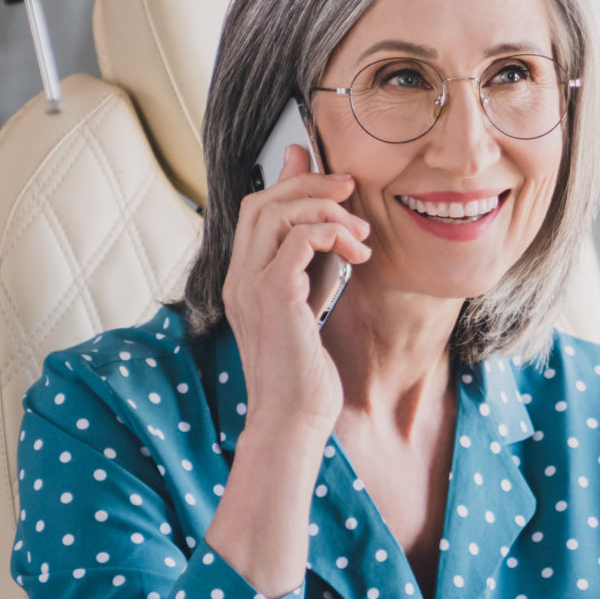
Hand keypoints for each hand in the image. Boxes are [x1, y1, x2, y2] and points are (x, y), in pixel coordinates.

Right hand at [220, 144, 369, 445]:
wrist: (294, 417)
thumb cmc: (306, 366)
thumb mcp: (311, 297)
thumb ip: (313, 255)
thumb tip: (328, 211)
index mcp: (242, 276)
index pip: (255, 207)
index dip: (292, 181)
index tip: (336, 183)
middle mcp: (238, 277)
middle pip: (261, 200)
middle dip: (310, 183)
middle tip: (352, 190)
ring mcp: (250, 286)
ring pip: (276, 212)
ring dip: (326, 210)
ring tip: (361, 235)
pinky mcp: (274, 297)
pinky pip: (298, 240)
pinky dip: (331, 233)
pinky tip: (357, 254)